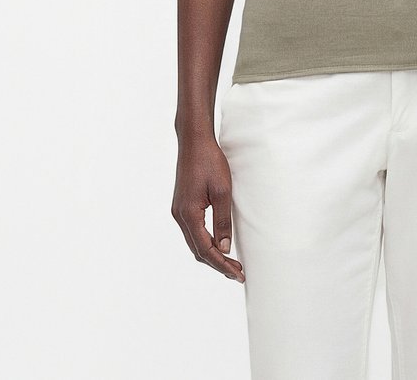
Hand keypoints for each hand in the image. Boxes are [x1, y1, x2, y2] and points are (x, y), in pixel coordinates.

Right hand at [172, 134, 245, 283]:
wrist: (194, 141)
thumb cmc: (209, 162)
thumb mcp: (222, 191)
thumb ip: (223, 221)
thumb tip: (225, 247)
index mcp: (188, 214)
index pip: (206, 250)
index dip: (222, 264)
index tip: (238, 273)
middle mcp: (180, 216)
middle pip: (198, 250)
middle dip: (218, 263)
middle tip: (237, 272)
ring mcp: (179, 211)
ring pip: (194, 242)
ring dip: (211, 254)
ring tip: (230, 263)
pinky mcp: (182, 206)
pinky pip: (193, 231)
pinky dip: (205, 242)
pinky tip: (217, 243)